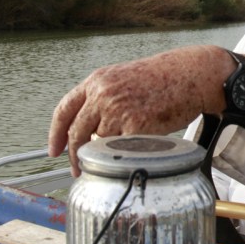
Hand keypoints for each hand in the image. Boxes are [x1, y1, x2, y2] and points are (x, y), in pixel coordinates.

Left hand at [47, 45, 235, 174]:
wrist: (190, 74)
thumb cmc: (162, 78)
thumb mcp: (123, 79)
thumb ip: (102, 100)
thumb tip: (88, 131)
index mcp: (97, 81)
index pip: (64, 110)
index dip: (55, 134)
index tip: (54, 150)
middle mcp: (103, 94)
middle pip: (76, 132)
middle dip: (75, 155)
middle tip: (78, 169)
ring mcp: (118, 110)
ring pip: (100, 143)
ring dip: (110, 151)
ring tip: (127, 146)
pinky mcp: (135, 125)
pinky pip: (122, 148)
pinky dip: (128, 152)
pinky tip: (140, 145)